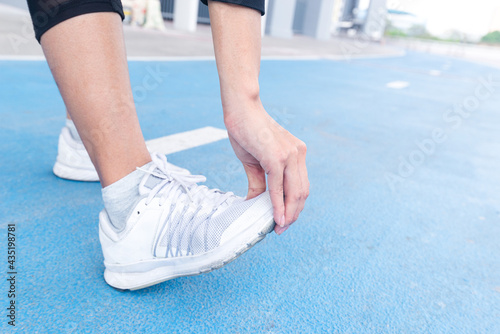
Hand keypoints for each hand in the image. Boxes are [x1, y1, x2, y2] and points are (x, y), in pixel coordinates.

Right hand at [224, 104, 308, 234]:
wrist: (240, 109)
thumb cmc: (246, 131)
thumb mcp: (255, 162)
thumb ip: (260, 183)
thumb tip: (255, 203)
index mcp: (296, 154)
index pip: (301, 186)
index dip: (295, 206)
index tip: (284, 221)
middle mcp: (298, 154)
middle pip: (302, 193)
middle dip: (293, 214)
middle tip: (282, 229)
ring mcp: (289, 155)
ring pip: (295, 193)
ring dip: (288, 214)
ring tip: (279, 227)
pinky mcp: (276, 157)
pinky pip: (279, 187)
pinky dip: (278, 205)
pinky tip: (275, 217)